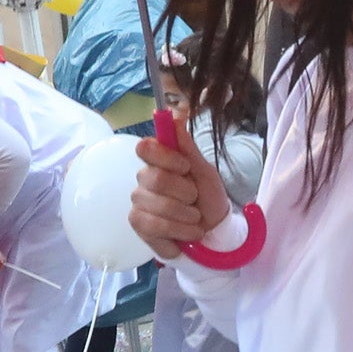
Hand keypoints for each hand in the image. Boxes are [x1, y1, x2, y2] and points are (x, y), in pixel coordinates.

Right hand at [128, 131, 234, 259]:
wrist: (213, 234)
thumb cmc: (208, 200)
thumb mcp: (206, 172)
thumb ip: (189, 148)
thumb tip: (176, 117)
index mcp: (159, 162)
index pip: (145, 148)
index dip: (167, 158)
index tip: (186, 168)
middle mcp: (144, 180)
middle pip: (156, 179)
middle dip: (186, 193)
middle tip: (195, 199)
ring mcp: (139, 203)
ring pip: (159, 205)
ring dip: (187, 216)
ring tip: (195, 219)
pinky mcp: (138, 225)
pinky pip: (155, 226)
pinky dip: (179, 231)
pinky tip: (186, 234)